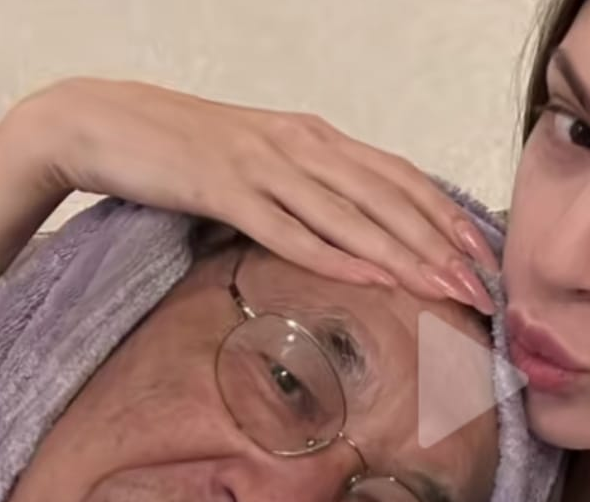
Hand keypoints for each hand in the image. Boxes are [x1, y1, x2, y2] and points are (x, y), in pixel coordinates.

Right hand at [11, 78, 497, 311]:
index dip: (446, 215)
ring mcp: (264, 166)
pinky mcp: (223, 190)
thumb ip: (312, 183)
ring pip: (350, 216)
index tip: (482, 254)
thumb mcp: (266, 157)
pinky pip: (288, 230)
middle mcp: (301, 146)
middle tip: (480, 289)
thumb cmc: (191, 147)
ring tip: (444, 291)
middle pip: (387, 199)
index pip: (399, 176)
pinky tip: (370, 278)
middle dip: (440, 246)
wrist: (107, 121)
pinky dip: (333, 256)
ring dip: (403, 256)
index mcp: (316, 137)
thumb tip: (360, 225)